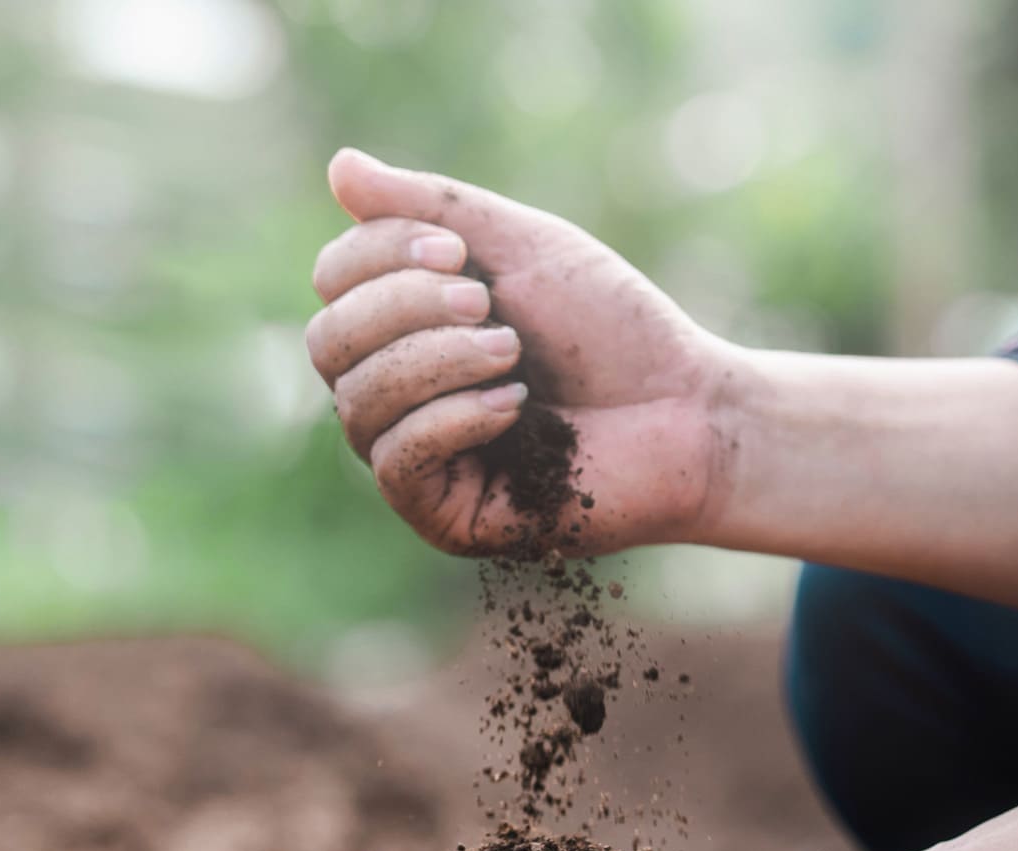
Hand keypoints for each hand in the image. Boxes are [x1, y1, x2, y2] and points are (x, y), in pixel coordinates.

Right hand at [307, 148, 739, 556]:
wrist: (688, 410)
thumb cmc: (612, 329)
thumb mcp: (521, 247)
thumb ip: (431, 208)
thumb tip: (338, 168)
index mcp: (405, 325)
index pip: (333, 283)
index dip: (378, 255)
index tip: (458, 251)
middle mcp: (395, 392)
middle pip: (329, 343)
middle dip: (403, 309)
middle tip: (486, 303)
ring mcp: (414, 458)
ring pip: (358, 402)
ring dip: (437, 361)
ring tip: (511, 353)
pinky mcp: (442, 515)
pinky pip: (397, 462)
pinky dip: (451, 419)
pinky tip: (514, 404)